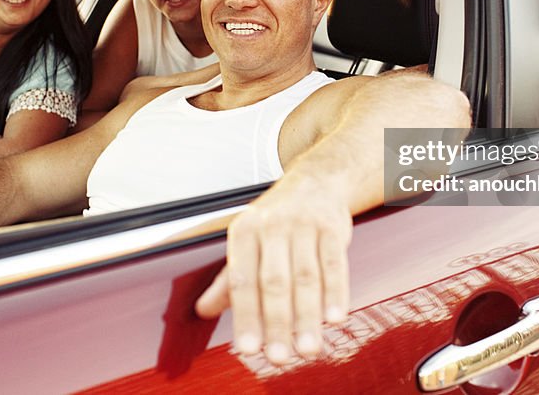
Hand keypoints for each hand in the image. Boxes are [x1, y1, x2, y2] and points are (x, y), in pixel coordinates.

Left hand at [194, 172, 351, 364]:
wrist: (316, 180)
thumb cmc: (277, 219)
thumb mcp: (247, 241)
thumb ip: (228, 279)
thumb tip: (202, 311)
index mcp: (244, 231)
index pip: (242, 280)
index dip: (245, 316)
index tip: (247, 349)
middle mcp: (272, 226)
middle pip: (274, 282)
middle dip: (276, 323)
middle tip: (278, 358)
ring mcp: (304, 225)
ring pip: (306, 277)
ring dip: (308, 316)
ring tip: (308, 349)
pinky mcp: (333, 227)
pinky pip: (334, 265)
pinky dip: (336, 293)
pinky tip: (335, 319)